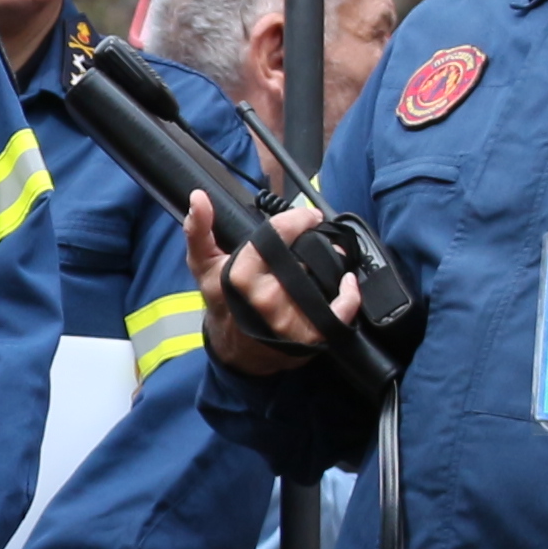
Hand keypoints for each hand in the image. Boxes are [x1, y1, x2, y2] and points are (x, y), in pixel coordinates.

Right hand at [181, 192, 362, 373]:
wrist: (236, 351)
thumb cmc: (224, 303)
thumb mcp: (204, 266)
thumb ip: (199, 230)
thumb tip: (198, 197)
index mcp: (239, 278)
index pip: (277, 235)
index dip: (297, 219)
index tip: (307, 216)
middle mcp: (265, 299)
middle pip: (304, 255)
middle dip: (316, 242)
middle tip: (318, 237)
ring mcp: (289, 319)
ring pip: (324, 278)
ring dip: (333, 263)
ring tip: (330, 258)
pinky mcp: (310, 336)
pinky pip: (341, 309)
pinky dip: (349, 294)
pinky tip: (345, 283)